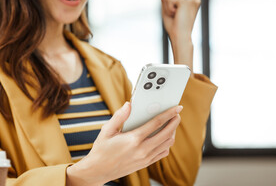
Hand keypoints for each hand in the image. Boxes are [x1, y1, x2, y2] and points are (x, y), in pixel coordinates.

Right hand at [66, 102, 182, 185]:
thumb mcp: (107, 130)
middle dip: (174, 122)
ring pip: (167, 144)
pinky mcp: (146, 164)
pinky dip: (167, 144)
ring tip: (171, 124)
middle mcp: (142, 150)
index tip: (176, 108)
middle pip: (167, 134)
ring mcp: (145, 158)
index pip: (157, 123)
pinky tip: (164, 137)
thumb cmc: (101, 149)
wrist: (98, 171)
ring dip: (172, 133)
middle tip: (177, 114)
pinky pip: (162, 153)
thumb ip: (119, 116)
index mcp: (134, 139)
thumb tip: (129, 104)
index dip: (169, 114)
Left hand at [161, 0, 200, 70]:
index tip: (176, 16)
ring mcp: (191, 0)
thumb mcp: (167, 10)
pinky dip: (167, 8)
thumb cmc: (174, 27)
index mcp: (192, 1)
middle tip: (175, 17)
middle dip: (167, 5)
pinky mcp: (186, 1)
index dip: (169, 5)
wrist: (180, 37)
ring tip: (176, 16)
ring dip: (167, 7)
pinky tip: (176, 15)